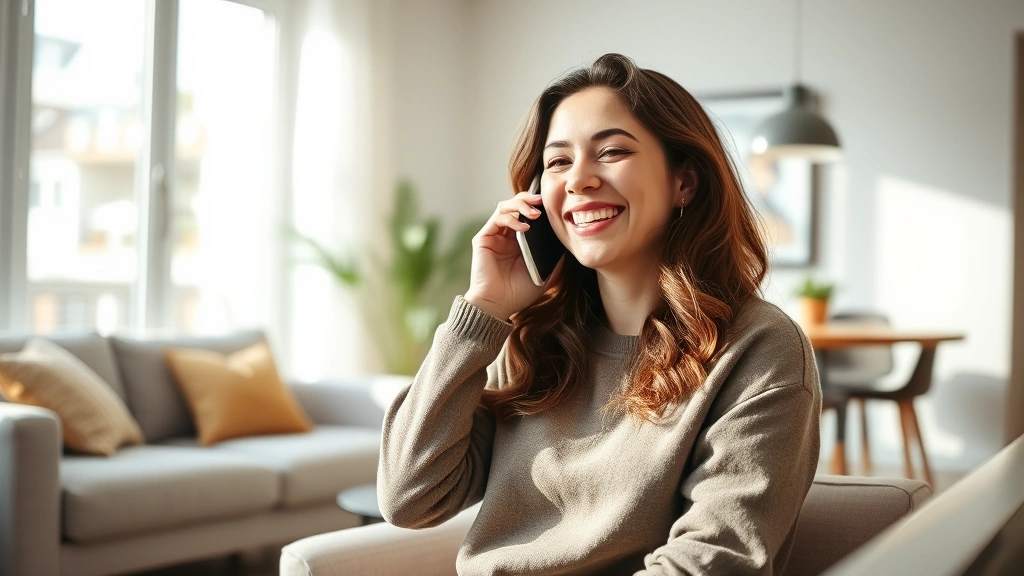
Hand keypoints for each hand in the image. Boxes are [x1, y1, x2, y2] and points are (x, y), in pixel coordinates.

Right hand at [464, 191, 553, 320]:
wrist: (498, 305)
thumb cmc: (519, 293)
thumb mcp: (545, 273)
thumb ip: (554, 257)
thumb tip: (568, 240)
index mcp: (519, 241)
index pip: (527, 214)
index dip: (537, 206)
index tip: (552, 205)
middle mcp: (505, 235)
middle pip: (515, 205)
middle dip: (529, 199)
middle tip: (542, 200)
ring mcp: (494, 235)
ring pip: (505, 207)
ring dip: (521, 205)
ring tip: (535, 213)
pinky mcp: (483, 238)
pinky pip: (497, 219)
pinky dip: (511, 219)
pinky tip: (525, 228)